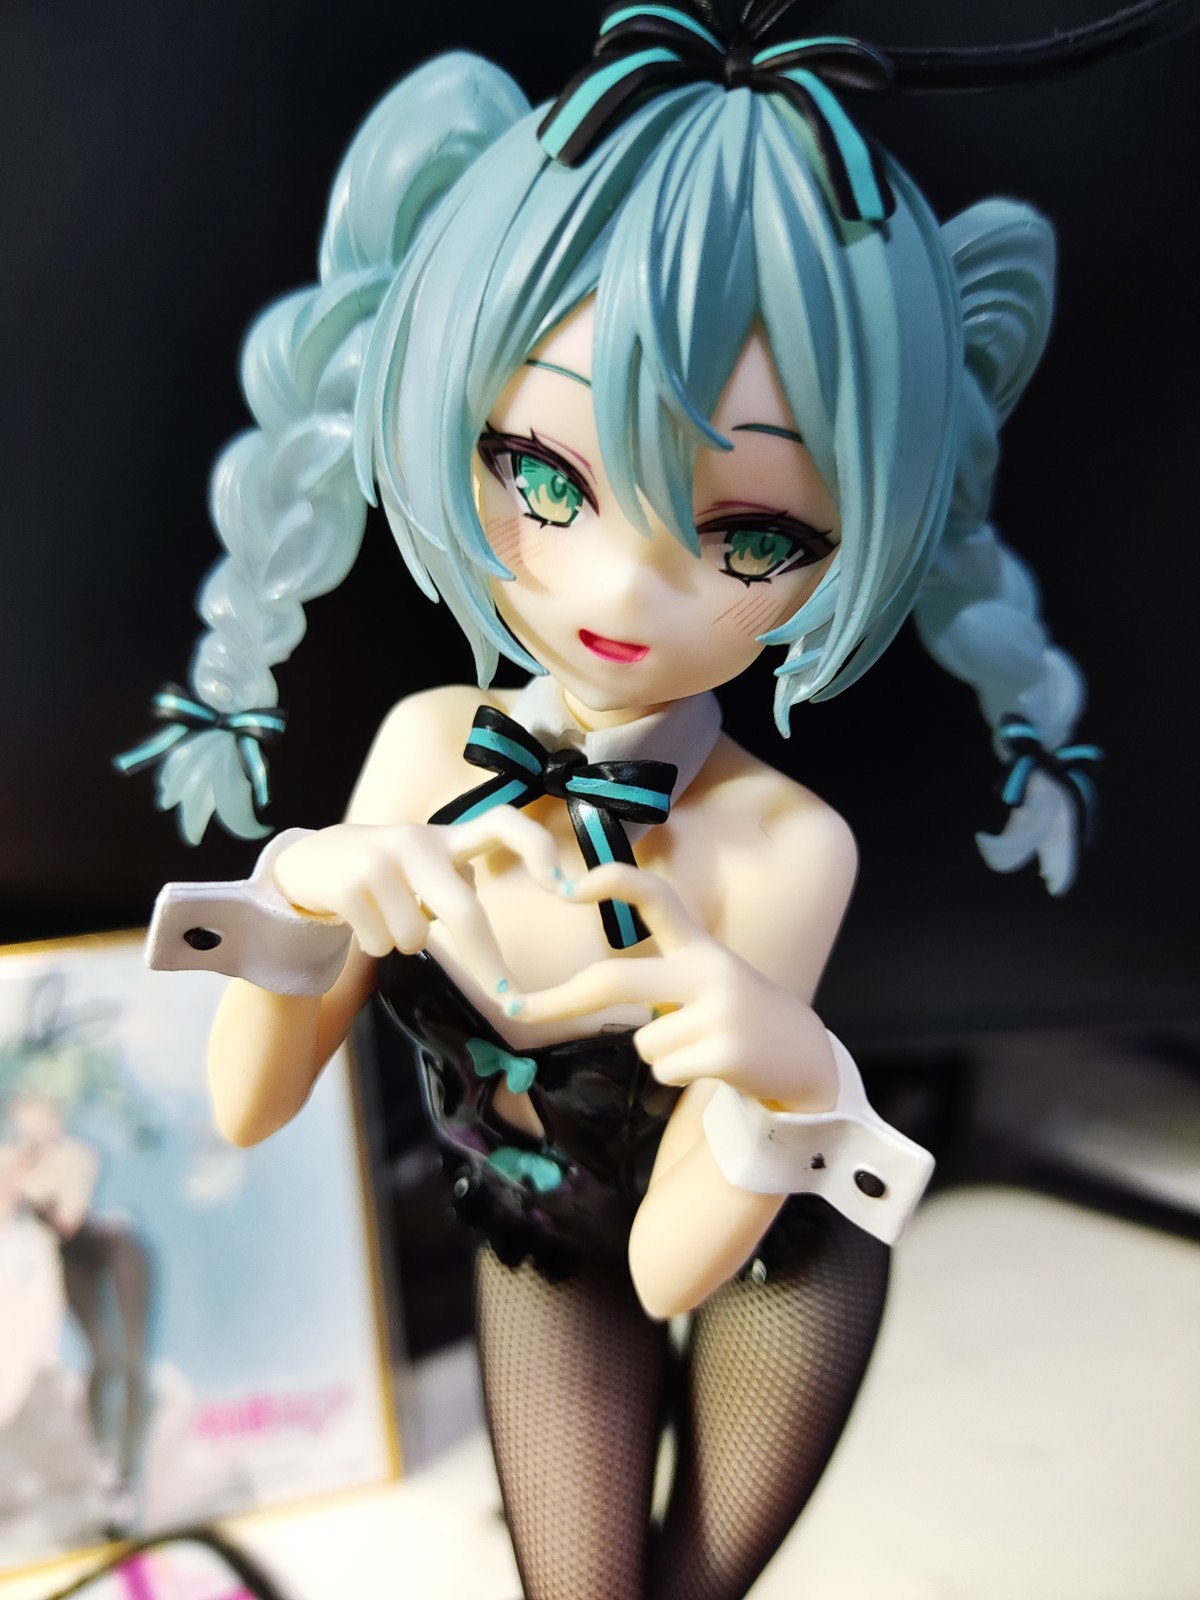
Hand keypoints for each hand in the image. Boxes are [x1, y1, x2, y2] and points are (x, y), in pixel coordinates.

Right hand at [272, 809, 560, 988]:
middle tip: (509, 1001)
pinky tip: (359, 919)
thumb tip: (489, 922)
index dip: (538, 849)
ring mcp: (381, 860)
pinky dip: (374, 944)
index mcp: (446, 836)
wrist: (305, 864)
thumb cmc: (384, 873)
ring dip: (403, 944)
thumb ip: (460, 880)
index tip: (566, 888)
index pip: (503, 823)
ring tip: (383, 918)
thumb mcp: (424, 864)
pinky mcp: (347, 882)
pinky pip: (380, 943)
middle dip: (488, 964)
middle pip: (464, 912)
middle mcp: (418, 841)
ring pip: (415, 939)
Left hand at [515, 864, 838, 1110]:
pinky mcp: (727, 1050)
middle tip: (516, 1009)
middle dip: (560, 999)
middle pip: (618, 980)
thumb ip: (660, 976)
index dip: (614, 882)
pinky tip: (712, 1065)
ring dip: (659, 1053)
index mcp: (699, 946)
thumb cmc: (737, 1017)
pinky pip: (663, 1070)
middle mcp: (709, 969)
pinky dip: (677, 1076)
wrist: (804, 1058)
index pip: (656, 898)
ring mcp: (720, 1009)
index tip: (569, 885)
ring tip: (700, 1046)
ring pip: (643, 1040)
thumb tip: (587, 993)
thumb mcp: (707, 980)